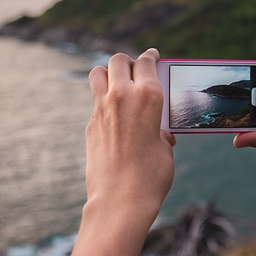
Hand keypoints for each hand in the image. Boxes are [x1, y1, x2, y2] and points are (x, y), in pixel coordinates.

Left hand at [84, 48, 174, 209]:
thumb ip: (160, 129)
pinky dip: (104, 101)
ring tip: (118, 83)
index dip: (150, 56)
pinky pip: (96, 101)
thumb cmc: (152, 176)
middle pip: (118, 60)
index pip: (146, 62)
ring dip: (108, 73)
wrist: (121, 200)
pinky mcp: (90, 124)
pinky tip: (115, 117)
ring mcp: (102, 109)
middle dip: (127, 61)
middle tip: (134, 69)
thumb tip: (159, 131)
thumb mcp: (165, 147)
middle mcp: (123, 96)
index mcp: (149, 95)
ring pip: (98, 73)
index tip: (152, 55)